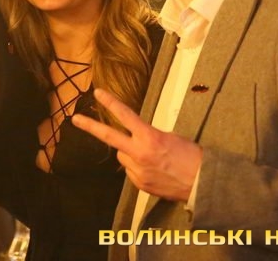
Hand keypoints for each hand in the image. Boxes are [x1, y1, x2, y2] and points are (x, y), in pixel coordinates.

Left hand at [72, 88, 201, 202]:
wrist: (203, 183)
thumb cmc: (191, 156)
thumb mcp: (170, 137)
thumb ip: (148, 136)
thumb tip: (137, 138)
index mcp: (149, 137)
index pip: (125, 116)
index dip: (110, 103)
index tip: (98, 93)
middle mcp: (139, 153)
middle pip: (109, 137)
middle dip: (90, 127)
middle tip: (75, 120)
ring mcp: (138, 171)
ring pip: (123, 156)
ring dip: (130, 153)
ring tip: (151, 158)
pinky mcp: (140, 185)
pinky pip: (132, 172)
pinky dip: (138, 168)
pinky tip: (154, 170)